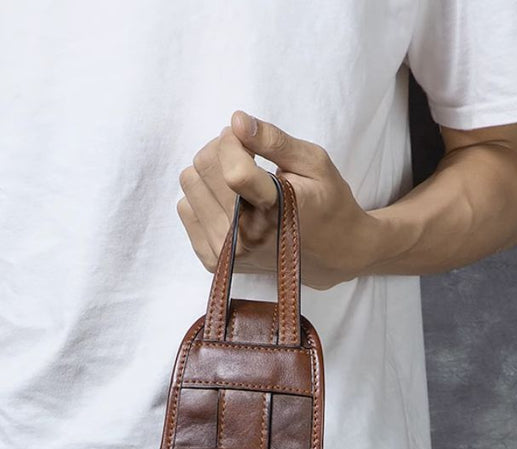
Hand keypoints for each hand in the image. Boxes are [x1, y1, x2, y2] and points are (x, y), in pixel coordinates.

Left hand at [177, 110, 383, 289]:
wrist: (331, 255)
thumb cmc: (326, 203)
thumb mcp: (314, 163)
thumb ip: (274, 140)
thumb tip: (236, 120)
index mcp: (276, 212)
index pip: (231, 169)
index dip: (232, 140)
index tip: (247, 137)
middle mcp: (247, 237)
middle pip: (203, 168)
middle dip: (222, 150)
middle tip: (247, 156)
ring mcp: (227, 253)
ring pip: (190, 185)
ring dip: (210, 172)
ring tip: (239, 180)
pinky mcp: (213, 260)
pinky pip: (185, 209)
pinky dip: (204, 197)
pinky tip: (229, 201)